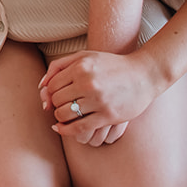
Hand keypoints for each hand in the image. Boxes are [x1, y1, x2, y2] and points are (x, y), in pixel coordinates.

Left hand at [39, 49, 165, 145]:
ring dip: (60, 117)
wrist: (144, 75)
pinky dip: (66, 131)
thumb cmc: (111, 65)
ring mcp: (98, 100)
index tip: (53, 97)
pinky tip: (62, 129)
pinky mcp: (108, 116)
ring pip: (65, 114)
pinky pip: (79, 128)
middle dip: (55, 105)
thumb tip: (41, 86)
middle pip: (57, 100)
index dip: (49, 93)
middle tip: (60, 105)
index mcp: (81, 67)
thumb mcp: (85, 56)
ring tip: (64, 115)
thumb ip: (60, 66)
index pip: (52, 85)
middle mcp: (88, 83)